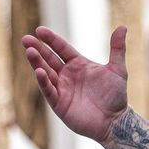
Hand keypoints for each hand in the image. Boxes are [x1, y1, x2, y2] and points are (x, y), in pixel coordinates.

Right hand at [21, 25, 128, 142]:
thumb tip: (123, 27)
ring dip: (37, 63)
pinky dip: (44, 82)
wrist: (115, 121)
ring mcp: (62, 89)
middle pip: (49, 59)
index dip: (51, 40)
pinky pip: (49, 91)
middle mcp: (67, 75)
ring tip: (29, 51)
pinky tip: (40, 72)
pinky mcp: (59, 104)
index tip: (39, 30)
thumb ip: (117, 49)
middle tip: (26, 39)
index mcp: (78, 64)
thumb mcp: (117, 70)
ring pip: (46, 73)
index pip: (61, 48)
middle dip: (37, 49)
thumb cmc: (116, 96)